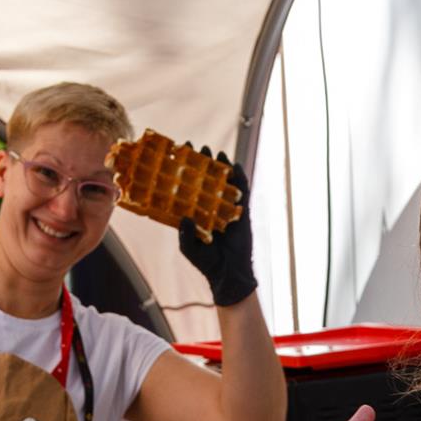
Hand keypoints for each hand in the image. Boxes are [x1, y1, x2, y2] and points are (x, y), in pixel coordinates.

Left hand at [177, 147, 257, 307]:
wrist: (228, 273)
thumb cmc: (207, 262)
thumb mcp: (189, 248)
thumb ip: (184, 234)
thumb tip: (183, 217)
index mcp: (196, 212)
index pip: (189, 187)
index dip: (184, 172)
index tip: (177, 156)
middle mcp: (211, 207)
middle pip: (207, 180)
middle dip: (203, 163)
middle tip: (197, 147)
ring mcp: (227, 209)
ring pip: (224, 183)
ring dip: (221, 167)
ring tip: (216, 153)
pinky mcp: (242, 213)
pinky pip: (242, 192)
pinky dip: (240, 179)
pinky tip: (235, 166)